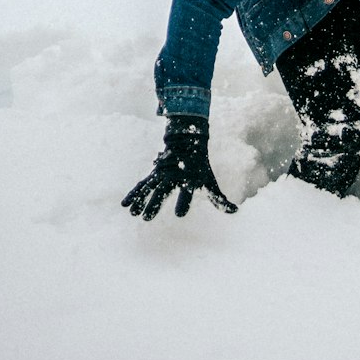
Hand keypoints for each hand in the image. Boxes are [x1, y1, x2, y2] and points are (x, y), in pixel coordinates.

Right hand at [122, 116, 236, 219]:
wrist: (187, 141)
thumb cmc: (200, 166)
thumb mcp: (210, 181)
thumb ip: (220, 199)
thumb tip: (235, 211)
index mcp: (189, 179)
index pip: (187, 192)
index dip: (183, 202)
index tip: (179, 214)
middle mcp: (174, 176)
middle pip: (163, 192)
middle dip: (155, 204)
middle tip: (147, 219)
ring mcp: (162, 174)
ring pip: (149, 188)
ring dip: (140, 200)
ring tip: (133, 214)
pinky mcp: (154, 174)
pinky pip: (141, 185)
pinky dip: (133, 193)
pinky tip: (124, 204)